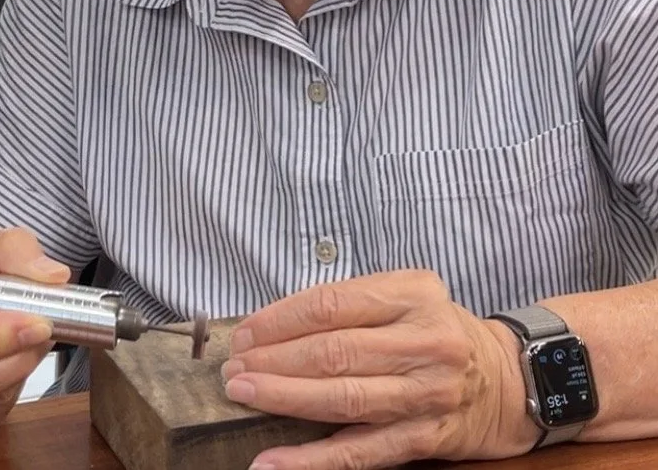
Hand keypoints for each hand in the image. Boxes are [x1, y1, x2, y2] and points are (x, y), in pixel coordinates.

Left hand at [220, 270, 539, 468]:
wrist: (513, 380)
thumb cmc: (440, 330)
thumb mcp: (406, 294)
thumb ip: (351, 303)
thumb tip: (274, 324)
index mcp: (412, 295)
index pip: (331, 304)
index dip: (279, 319)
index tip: (245, 332)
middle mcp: (423, 342)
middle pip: (333, 351)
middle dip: (274, 360)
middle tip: (234, 368)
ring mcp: (425, 394)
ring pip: (343, 399)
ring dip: (284, 399)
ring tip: (244, 395)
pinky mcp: (425, 438)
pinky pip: (360, 453)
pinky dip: (312, 461)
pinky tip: (273, 462)